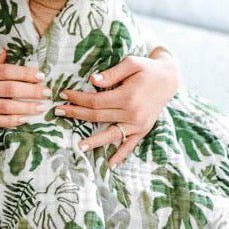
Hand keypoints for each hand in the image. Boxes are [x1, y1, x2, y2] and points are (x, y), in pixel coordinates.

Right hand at [0, 49, 50, 129]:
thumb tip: (6, 53)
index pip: (6, 71)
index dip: (25, 73)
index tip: (40, 75)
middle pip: (9, 88)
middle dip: (31, 90)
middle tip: (46, 92)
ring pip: (5, 106)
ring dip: (25, 107)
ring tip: (40, 108)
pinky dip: (11, 121)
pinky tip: (23, 120)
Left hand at [58, 48, 179, 167]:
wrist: (169, 78)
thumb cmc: (147, 68)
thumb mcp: (131, 64)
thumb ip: (111, 74)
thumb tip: (92, 81)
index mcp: (127, 96)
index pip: (95, 101)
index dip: (78, 98)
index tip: (64, 94)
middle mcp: (132, 113)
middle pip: (98, 116)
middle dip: (76, 114)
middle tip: (58, 111)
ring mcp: (138, 124)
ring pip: (110, 134)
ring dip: (93, 141)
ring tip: (78, 147)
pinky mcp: (143, 129)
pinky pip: (130, 145)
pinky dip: (121, 155)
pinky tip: (111, 164)